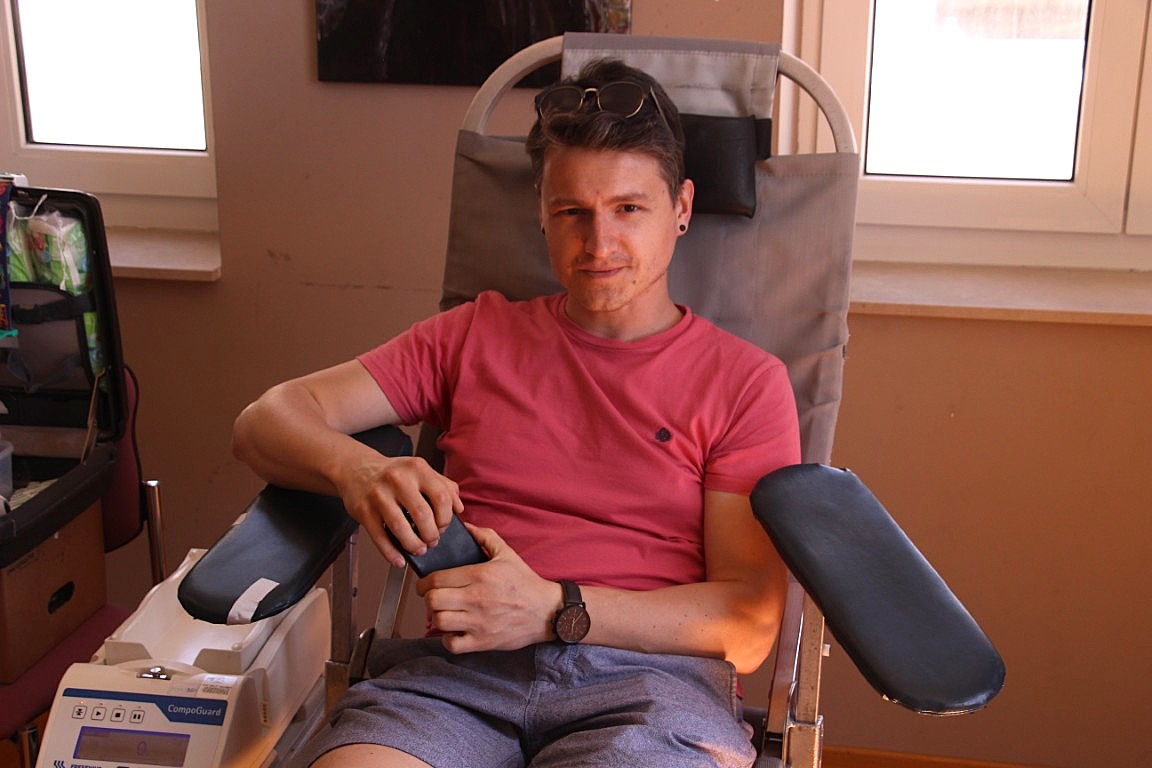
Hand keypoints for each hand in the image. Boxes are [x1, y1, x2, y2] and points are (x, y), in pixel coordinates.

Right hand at [333, 452, 462, 567]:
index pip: (441, 498)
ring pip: (401, 528)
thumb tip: (459, 508)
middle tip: (432, 541)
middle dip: (431, 535)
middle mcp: (398, 479)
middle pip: (423, 515)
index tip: (443, 527)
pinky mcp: (363, 510)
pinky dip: (391, 553)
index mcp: (417, 469)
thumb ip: (444, 486)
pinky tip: (399, 559)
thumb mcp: (420, 471)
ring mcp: (378, 495)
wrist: (356, 469)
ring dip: (413, 545)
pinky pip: (380, 537)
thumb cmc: (393, 473)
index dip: (446, 518)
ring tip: (418, 549)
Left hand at [417, 525, 561, 653]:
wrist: (547, 611)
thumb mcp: (507, 554)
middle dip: (428, 598)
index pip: (437, 578)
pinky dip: (449, 638)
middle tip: (433, 597)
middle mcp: (477, 599)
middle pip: (433, 600)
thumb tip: (466, 528)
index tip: (424, 585)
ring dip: (438, 617)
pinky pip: (452, 644)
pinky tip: (455, 630)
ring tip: (445, 613)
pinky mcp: (483, 642)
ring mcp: (479, 622)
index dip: (424, 582)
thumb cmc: (525, 583)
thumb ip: (485, 537)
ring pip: (440, 621)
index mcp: (480, 575)